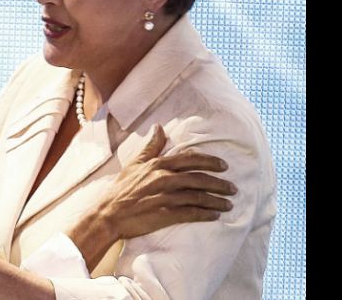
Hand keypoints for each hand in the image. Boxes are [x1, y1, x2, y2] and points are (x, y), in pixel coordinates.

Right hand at [67, 124, 236, 269]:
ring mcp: (165, 197)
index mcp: (157, 165)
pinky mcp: (165, 214)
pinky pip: (191, 213)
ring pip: (198, 196)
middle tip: (233, 187)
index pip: (189, 159)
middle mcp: (164, 179)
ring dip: (216, 200)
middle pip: (198, 178)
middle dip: (219, 182)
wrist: (108, 214)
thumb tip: (159, 127)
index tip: (224, 165)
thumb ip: (151, 147)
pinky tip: (216, 215)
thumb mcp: (135, 163)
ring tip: (229, 203)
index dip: (209, 161)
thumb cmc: (121, 188)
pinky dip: (206, 214)